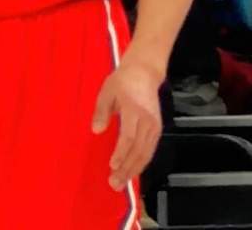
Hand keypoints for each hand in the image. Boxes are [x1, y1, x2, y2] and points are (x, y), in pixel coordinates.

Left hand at [92, 61, 161, 191]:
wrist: (144, 72)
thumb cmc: (123, 81)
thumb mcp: (107, 91)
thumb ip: (101, 111)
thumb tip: (96, 130)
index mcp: (133, 109)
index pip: (129, 136)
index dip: (121, 153)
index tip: (112, 165)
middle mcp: (147, 119)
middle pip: (139, 150)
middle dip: (127, 169)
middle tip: (115, 182)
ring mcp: (155, 125)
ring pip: (147, 153)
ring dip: (134, 170)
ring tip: (122, 182)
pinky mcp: (158, 128)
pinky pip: (150, 150)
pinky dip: (141, 163)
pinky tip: (132, 171)